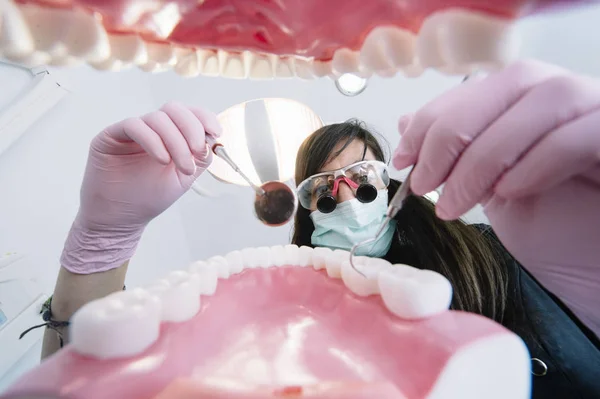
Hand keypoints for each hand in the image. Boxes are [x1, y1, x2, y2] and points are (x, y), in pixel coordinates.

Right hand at [61, 102, 220, 272]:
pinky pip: (135, 126)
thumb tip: (213, 138)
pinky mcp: (111, 135)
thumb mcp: (184, 176)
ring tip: (181, 167)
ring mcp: (132, 130)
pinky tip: (162, 160)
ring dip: (176, 142)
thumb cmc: (149, 197)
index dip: (204, 118)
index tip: (216, 133)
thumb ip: (199, 156)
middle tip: (197, 152)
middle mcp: (151, 128)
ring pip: (158, 118)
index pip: (188, 113)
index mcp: (169, 134)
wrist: (121, 218)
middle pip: (174, 109)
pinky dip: (153, 141)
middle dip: (191, 129)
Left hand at [393, 60, 599, 328]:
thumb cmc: (549, 231)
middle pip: (509, 83)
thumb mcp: (486, 190)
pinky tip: (509, 194)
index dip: (432, 120)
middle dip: (452, 135)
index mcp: (531, 101)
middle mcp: (569, 95)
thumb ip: (455, 152)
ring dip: (487, 155)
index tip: (402, 161)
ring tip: (458, 203)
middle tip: (424, 185)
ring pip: (544, 100)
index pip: (477, 87)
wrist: (594, 270)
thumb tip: (407, 121)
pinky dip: (537, 161)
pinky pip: (582, 134)